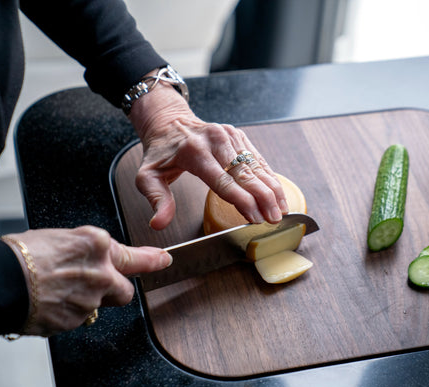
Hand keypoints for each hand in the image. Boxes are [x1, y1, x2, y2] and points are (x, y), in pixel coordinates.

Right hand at [4, 226, 170, 336]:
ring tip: (58, 291)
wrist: (1, 282)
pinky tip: (51, 302)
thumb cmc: (23, 256)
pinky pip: (79, 318)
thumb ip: (88, 249)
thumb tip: (96, 255)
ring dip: (87, 301)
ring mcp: (91, 299)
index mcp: (98, 244)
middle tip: (95, 286)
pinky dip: (69, 313)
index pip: (136, 255)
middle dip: (115, 290)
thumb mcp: (61, 238)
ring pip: (99, 305)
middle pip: (125, 290)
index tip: (164, 261)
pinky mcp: (77, 320)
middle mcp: (101, 272)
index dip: (152, 260)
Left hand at [127, 79, 288, 230]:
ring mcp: (231, 135)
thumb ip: (156, 199)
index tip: (255, 218)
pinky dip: (270, 177)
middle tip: (274, 219)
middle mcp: (216, 140)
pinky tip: (279, 193)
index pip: (223, 181)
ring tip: (282, 210)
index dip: (242, 200)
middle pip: (246, 174)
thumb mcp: (147, 175)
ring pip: (257, 166)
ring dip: (272, 189)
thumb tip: (159, 223)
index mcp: (195, 151)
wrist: (169, 121)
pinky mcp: (239, 136)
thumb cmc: (161, 152)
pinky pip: (258, 158)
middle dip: (263, 198)